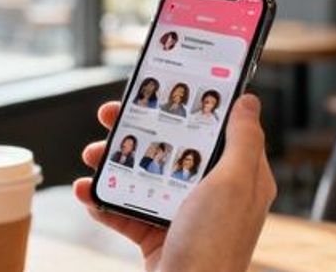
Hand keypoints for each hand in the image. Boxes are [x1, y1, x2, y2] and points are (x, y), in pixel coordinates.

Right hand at [73, 94, 276, 271]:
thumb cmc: (214, 247)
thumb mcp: (234, 184)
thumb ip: (242, 140)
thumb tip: (249, 102)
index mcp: (239, 179)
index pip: (216, 129)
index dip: (190, 106)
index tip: (162, 88)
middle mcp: (212, 195)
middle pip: (172, 148)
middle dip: (137, 131)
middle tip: (109, 115)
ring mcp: (183, 216)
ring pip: (145, 176)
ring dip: (112, 163)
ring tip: (91, 155)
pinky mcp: (157, 237)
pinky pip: (126, 210)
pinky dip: (104, 200)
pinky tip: (87, 191)